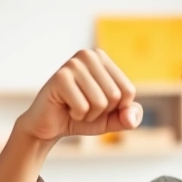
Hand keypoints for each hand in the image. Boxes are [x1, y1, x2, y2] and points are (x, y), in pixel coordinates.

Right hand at [16, 49, 142, 141]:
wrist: (50, 126)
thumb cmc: (83, 117)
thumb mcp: (113, 118)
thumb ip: (130, 118)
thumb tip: (130, 119)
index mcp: (103, 58)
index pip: (128, 91)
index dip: (117, 108)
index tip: (99, 104)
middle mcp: (88, 55)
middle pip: (115, 95)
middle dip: (102, 111)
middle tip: (84, 107)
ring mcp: (73, 64)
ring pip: (100, 102)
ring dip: (89, 114)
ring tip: (75, 107)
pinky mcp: (60, 77)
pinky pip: (83, 107)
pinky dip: (77, 115)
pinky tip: (66, 108)